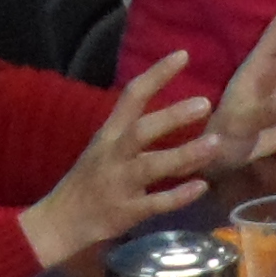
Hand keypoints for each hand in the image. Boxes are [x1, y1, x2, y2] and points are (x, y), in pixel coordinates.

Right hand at [17, 51, 218, 270]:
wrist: (60, 221)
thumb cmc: (90, 179)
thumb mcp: (105, 146)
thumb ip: (133, 128)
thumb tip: (173, 110)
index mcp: (109, 134)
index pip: (132, 96)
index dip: (156, 74)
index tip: (183, 55)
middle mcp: (113, 155)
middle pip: (141, 130)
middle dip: (172, 116)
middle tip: (205, 103)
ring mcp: (119, 184)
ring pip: (151, 166)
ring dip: (184, 155)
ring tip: (215, 143)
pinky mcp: (126, 212)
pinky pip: (155, 203)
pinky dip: (179, 195)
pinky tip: (202, 186)